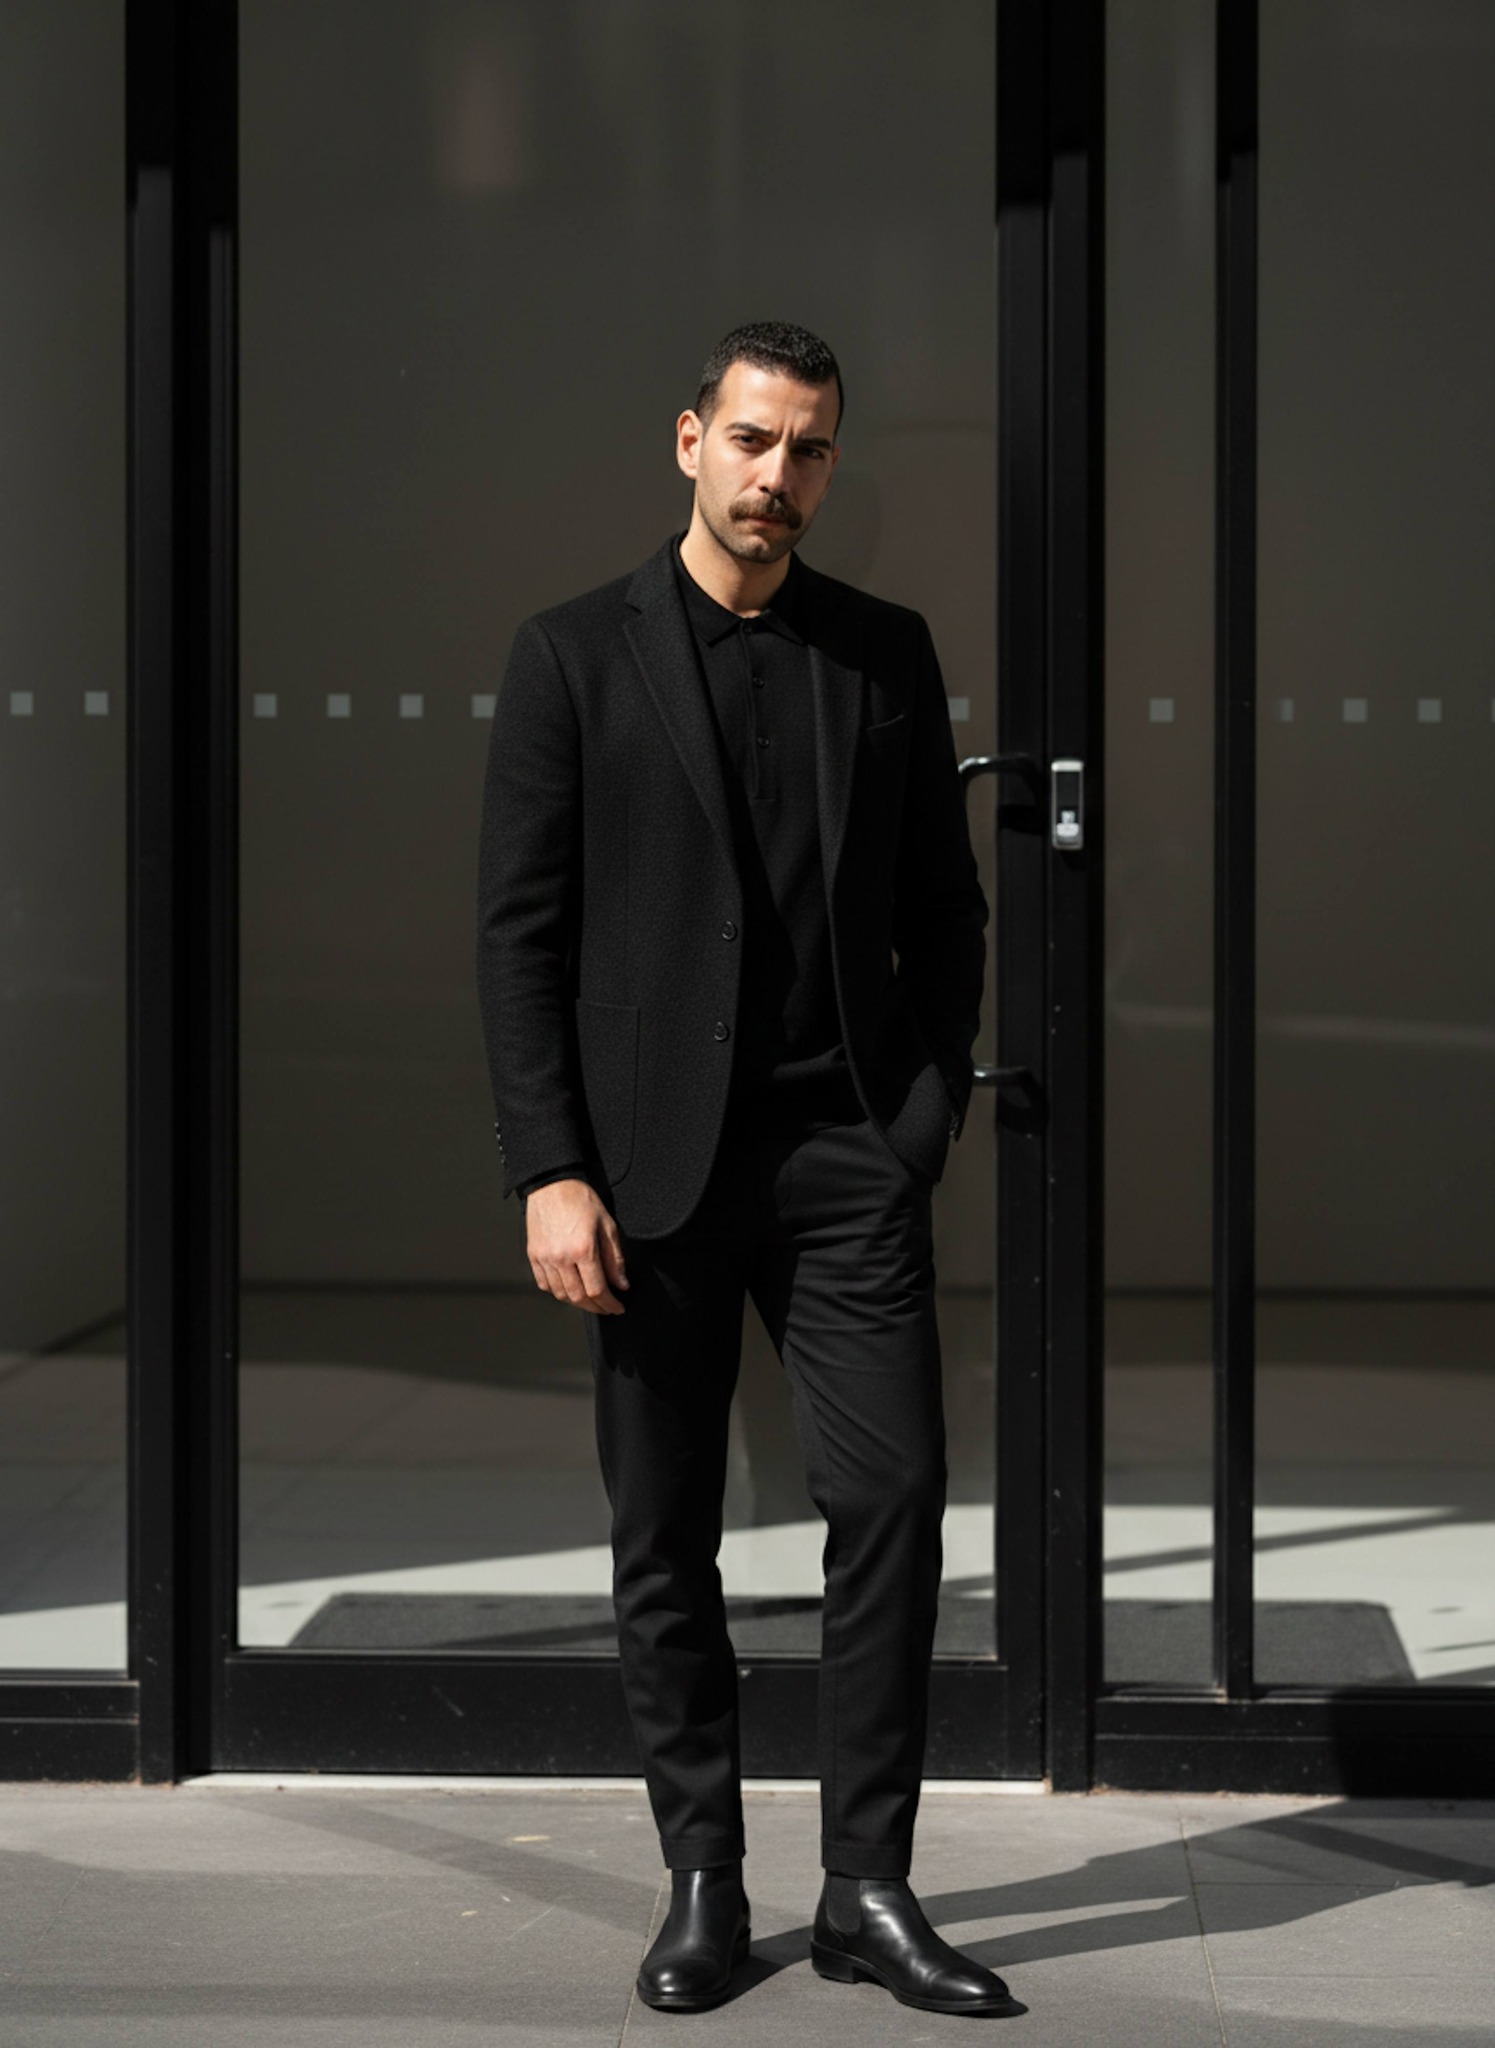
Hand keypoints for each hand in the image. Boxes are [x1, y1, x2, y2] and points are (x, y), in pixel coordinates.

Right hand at [525, 1178, 629, 1313]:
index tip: (617, 1307)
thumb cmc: (580, 1200)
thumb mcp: (607, 1225)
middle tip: (606, 1307)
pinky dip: (557, 1292)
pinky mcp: (533, 1256)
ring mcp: (544, 1258)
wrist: (552, 1185)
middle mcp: (561, 1257)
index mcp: (583, 1249)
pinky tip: (568, 1289)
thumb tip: (621, 1283)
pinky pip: (544, 1284)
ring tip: (589, 1300)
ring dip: (577, 1302)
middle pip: (578, 1297)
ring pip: (560, 1294)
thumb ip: (614, 1258)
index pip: (597, 1290)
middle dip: (596, 1308)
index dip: (609, 1304)